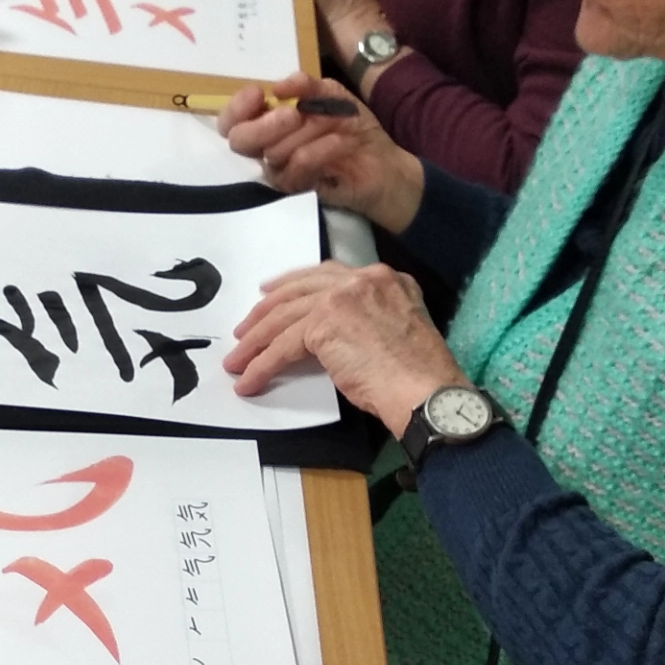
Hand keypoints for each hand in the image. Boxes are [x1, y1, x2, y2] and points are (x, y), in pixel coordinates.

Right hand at [218, 72, 423, 230]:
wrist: (383, 163)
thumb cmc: (350, 127)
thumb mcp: (332, 95)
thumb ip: (306, 85)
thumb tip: (278, 87)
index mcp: (266, 122)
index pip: (231, 120)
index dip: (237, 107)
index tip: (260, 93)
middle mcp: (265, 148)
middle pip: (239, 140)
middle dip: (264, 124)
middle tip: (293, 114)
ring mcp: (279, 171)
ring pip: (272, 152)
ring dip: (307, 132)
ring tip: (337, 124)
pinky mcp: (298, 189)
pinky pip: (296, 166)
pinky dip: (320, 149)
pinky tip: (341, 141)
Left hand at [224, 259, 464, 430]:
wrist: (426, 390)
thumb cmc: (418, 375)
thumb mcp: (395, 329)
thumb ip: (366, 317)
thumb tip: (331, 334)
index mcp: (383, 277)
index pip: (327, 274)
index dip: (294, 285)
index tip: (272, 294)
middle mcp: (361, 279)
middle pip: (299, 289)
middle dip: (267, 311)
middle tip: (245, 328)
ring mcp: (341, 297)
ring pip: (285, 316)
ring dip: (256, 341)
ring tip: (238, 360)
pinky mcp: (324, 323)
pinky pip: (282, 345)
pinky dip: (262, 364)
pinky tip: (250, 379)